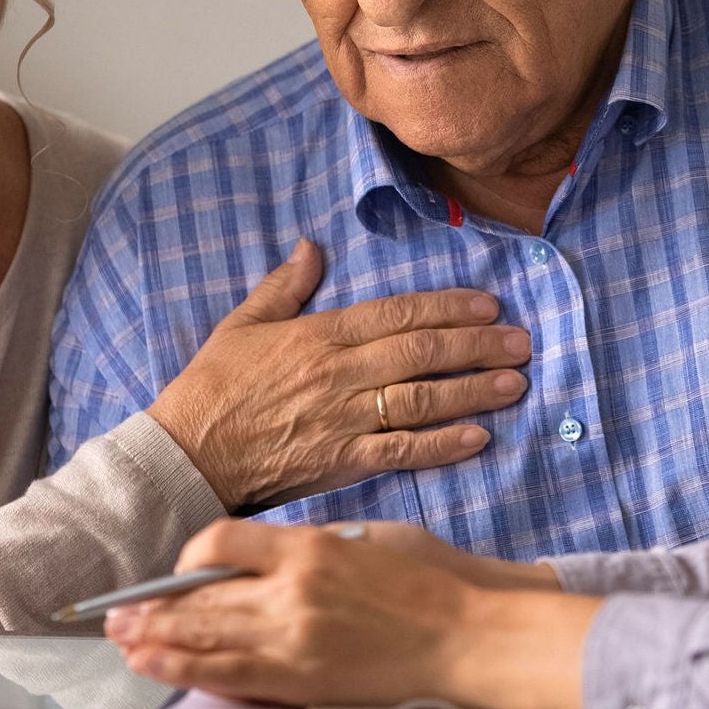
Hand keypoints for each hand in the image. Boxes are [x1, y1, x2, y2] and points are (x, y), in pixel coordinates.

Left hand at [105, 519, 598, 708]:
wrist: (469, 638)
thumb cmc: (431, 582)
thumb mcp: (368, 538)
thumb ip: (308, 546)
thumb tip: (260, 558)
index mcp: (310, 548)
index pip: (219, 543)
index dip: (189, 557)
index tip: (184, 567)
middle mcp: (291, 596)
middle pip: (199, 600)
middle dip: (152, 609)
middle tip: (116, 614)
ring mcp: (292, 645)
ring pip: (203, 643)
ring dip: (156, 643)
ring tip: (123, 643)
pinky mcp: (301, 685)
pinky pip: (229, 679)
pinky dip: (188, 673)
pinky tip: (162, 669)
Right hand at [146, 240, 529, 510]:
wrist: (187, 454)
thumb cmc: (212, 388)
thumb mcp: (242, 324)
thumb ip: (285, 285)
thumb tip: (313, 246)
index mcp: (321, 334)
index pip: (398, 313)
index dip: (448, 307)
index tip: (488, 305)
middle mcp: (341, 374)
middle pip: (423, 352)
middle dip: (478, 344)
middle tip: (521, 341)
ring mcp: (345, 420)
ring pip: (423, 399)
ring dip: (474, 390)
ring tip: (515, 383)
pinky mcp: (344, 462)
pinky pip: (403, 451)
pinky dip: (444, 444)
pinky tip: (479, 437)